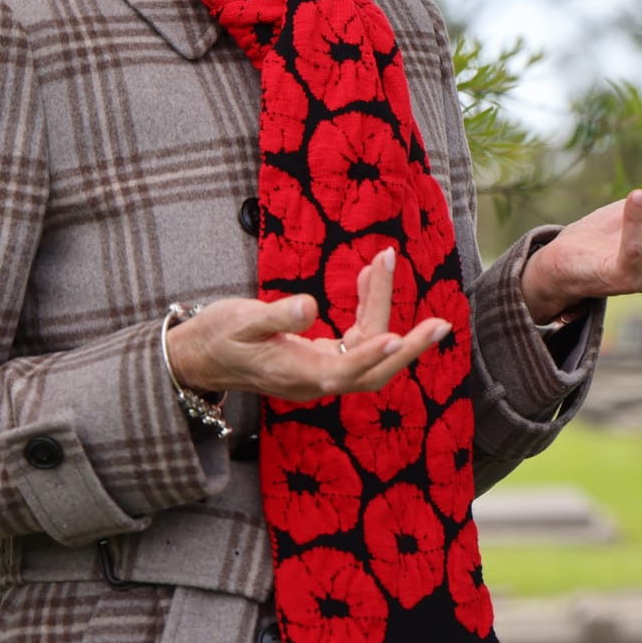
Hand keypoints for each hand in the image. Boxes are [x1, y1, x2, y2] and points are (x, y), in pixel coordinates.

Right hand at [165, 249, 447, 400]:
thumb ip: (276, 315)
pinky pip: (356, 340)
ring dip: (383, 310)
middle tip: (442, 325)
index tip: (399, 335)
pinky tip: (366, 278)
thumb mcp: (240, 321)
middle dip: (409, 349)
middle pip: (373, 373)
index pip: (344, 370)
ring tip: (385, 261)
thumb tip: (310, 307)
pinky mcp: (321, 360)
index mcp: (297, 375)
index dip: (372, 355)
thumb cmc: (217, 337)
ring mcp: (320, 373)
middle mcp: (315, 381)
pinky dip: (366, 310)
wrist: (199, 357)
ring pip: (367, 351)